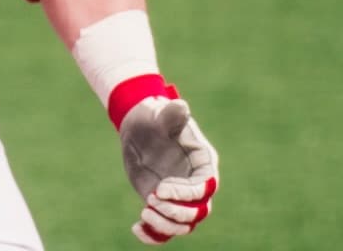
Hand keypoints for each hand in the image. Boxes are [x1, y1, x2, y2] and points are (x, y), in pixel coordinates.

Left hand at [118, 96, 218, 243]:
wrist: (140, 127)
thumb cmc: (155, 117)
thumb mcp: (162, 115)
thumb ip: (173, 115)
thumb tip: (181, 107)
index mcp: (203, 162)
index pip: (205, 187)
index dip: (185, 193)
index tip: (160, 188)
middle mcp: (196, 183)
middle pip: (199, 212)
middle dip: (176, 212)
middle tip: (151, 199)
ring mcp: (180, 197)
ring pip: (184, 225)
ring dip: (166, 225)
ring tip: (144, 211)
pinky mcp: (164, 204)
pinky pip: (165, 229)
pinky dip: (154, 235)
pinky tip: (136, 228)